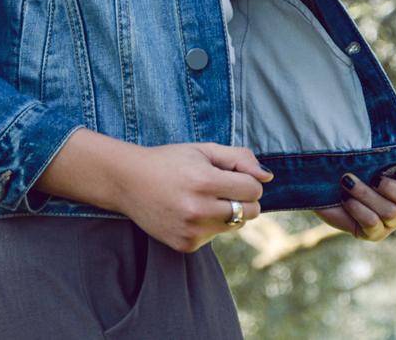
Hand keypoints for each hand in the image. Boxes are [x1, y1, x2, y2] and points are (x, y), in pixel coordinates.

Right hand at [113, 142, 271, 253]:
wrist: (128, 182)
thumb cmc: (169, 161)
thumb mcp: (203, 150)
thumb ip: (239, 158)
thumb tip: (268, 177)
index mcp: (204, 182)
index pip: (253, 189)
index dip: (247, 179)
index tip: (231, 174)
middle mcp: (199, 209)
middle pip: (251, 211)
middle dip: (243, 198)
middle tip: (221, 187)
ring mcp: (192, 231)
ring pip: (236, 225)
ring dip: (228, 212)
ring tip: (203, 199)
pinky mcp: (186, 245)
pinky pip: (215, 236)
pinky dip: (209, 225)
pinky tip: (189, 212)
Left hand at [311, 158, 395, 240]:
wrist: (320, 170)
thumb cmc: (356, 160)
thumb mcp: (386, 154)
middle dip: (395, 189)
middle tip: (377, 176)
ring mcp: (388, 223)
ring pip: (392, 213)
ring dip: (368, 194)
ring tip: (349, 181)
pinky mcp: (369, 233)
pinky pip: (372, 224)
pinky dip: (358, 207)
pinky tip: (346, 197)